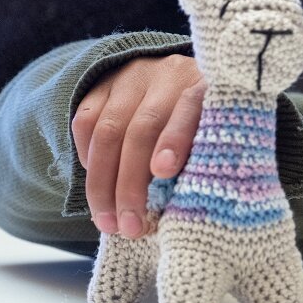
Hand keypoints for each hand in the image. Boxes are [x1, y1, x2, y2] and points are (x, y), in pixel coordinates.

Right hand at [71, 54, 204, 238]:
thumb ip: (202, 159)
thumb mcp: (217, 134)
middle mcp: (169, 76)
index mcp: (205, 87)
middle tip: (130, 226)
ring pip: (108, 130)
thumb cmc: (206, 124)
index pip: (190, 108)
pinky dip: (87, 157)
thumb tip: (184, 207)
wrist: (181, 78)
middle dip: (131, 184)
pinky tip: (96, 187)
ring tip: (108, 222)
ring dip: (103, 183)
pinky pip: (85, 120)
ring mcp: (133, 77)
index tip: (164, 171)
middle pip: (142, 128)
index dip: (175, 139)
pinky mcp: (104, 83)